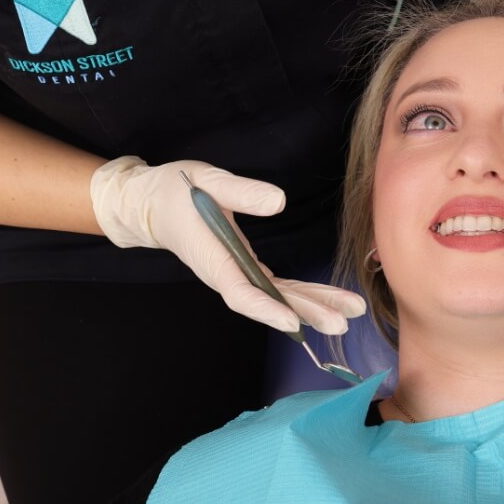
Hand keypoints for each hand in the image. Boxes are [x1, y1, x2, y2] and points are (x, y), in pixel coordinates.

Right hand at [90, 157, 365, 333]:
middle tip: (342, 322)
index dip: (267, 309)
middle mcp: (227, 275)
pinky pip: (278, 287)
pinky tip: (331, 300)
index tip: (292, 322)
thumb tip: (279, 201)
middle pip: (270, 302)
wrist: (152, 204)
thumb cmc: (175, 190)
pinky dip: (305, 294)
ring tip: (351, 312)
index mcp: (214, 260)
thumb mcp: (206, 181)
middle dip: (306, 313)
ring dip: (314, 305)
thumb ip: (240, 191)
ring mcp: (238, 274)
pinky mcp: (245, 268)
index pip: (241, 293)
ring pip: (279, 297)